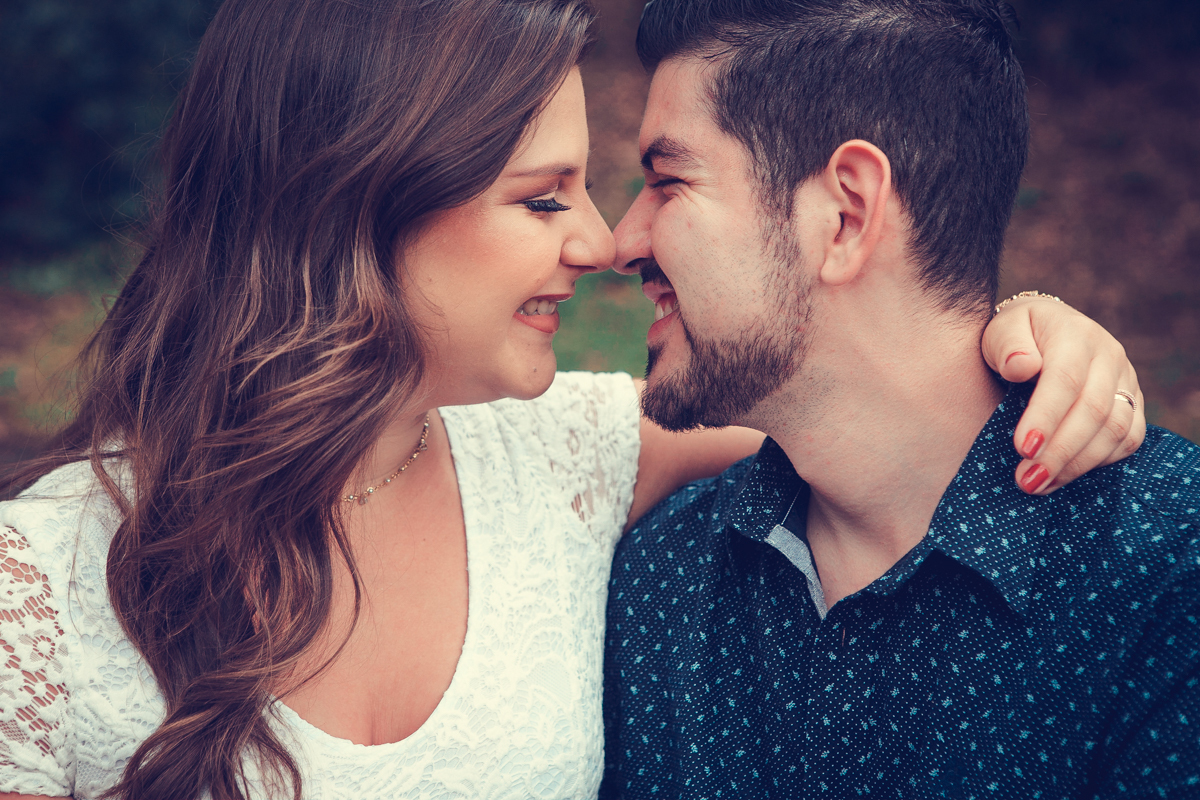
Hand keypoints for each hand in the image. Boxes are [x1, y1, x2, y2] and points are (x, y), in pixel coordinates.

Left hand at [982, 295, 1144, 493]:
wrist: (1047, 326)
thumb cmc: (1017, 332)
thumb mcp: (1002, 327)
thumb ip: (1008, 345)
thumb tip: (1022, 367)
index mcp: (1075, 335)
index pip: (1066, 380)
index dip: (1047, 417)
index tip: (1023, 448)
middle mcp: (1109, 356)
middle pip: (1093, 411)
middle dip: (1059, 452)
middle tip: (1026, 480)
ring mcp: (1126, 380)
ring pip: (1116, 430)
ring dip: (1078, 464)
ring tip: (1038, 485)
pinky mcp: (1133, 403)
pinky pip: (1129, 439)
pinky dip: (1100, 462)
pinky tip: (1065, 476)